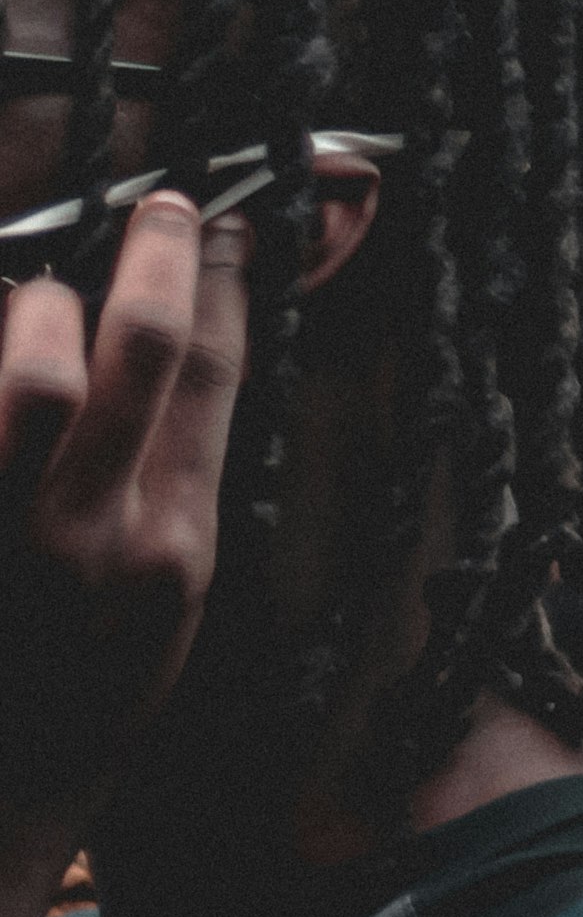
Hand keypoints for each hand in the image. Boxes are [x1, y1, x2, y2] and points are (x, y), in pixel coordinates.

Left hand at [0, 195, 251, 845]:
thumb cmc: (76, 708)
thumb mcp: (164, 609)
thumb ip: (171, 492)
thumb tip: (182, 374)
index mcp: (172, 549)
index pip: (216, 375)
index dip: (224, 282)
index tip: (227, 229)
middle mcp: (96, 535)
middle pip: (144, 347)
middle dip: (157, 254)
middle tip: (159, 208)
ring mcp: (14, 536)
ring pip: (39, 371)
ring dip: (42, 308)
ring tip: (41, 291)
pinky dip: (0, 367)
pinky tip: (7, 336)